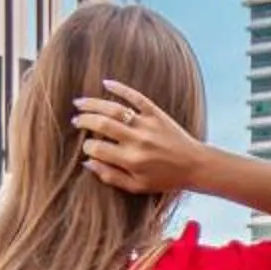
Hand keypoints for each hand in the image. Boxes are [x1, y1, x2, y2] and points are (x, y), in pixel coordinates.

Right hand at [74, 84, 206, 195]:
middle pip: (102, 125)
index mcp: (131, 160)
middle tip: (75, 120)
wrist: (194, 165)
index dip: (87, 147)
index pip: (97, 149)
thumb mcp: (137, 186)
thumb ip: (110, 176)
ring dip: (94, 104)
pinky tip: (106, 83)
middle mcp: (137, 141)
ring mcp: (147, 124)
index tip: (86, 147)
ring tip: (79, 102)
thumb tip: (87, 162)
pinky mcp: (157, 114)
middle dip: (84, 121)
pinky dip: (121, 88)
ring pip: (115, 109)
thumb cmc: (165, 179)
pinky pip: (136, 97)